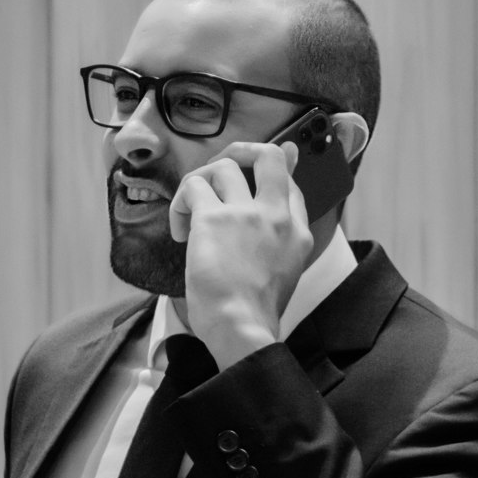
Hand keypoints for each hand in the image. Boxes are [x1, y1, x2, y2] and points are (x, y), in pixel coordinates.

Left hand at [167, 140, 313, 368]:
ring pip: (223, 167)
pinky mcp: (213, 218)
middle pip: (268, 155)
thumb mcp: (284, 271)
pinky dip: (180, 203)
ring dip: (201, 184)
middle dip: (242, 151)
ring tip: (190, 214)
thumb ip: (279, 237)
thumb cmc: (255, 309)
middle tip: (219, 173)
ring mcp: (246, 213)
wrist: (241, 326)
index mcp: (297, 231)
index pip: (289, 182)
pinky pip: (192, 186)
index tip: (249, 177)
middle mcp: (276, 215)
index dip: (267, 173)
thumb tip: (271, 217)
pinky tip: (180, 230)